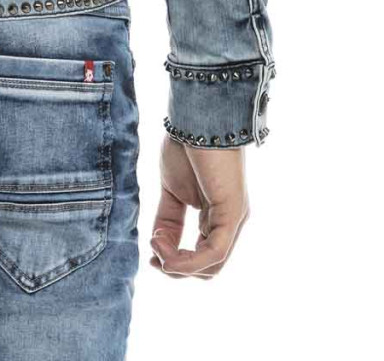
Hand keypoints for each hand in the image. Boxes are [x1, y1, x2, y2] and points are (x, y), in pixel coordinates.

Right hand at [150, 133, 249, 277]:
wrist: (196, 115)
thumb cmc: (185, 145)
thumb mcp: (171, 190)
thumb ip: (168, 219)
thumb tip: (158, 245)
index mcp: (216, 217)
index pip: (200, 256)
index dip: (174, 263)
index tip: (151, 257)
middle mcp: (229, 223)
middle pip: (207, 269)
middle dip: (176, 268)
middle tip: (153, 258)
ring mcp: (233, 220)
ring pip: (210, 267)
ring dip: (178, 265)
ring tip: (156, 247)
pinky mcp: (232, 214)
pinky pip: (214, 254)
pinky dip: (187, 260)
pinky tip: (163, 247)